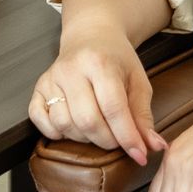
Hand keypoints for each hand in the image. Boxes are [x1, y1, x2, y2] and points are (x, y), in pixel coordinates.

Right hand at [30, 24, 161, 164]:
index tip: (140, 155)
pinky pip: (38, 118)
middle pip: (87, 120)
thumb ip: (144, 115)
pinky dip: (55, 132)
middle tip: (118, 142)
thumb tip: (154, 147)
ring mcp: (51, 78)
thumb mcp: (138, 82)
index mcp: (99, 63)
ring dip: (84, 138)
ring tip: (98, 131)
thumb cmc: (117, 60)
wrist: (90, 36)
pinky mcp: (38, 86)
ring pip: (63, 123)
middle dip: (108, 141)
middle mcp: (70, 69)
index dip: (128, 137)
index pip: (113, 108)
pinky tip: (72, 128)